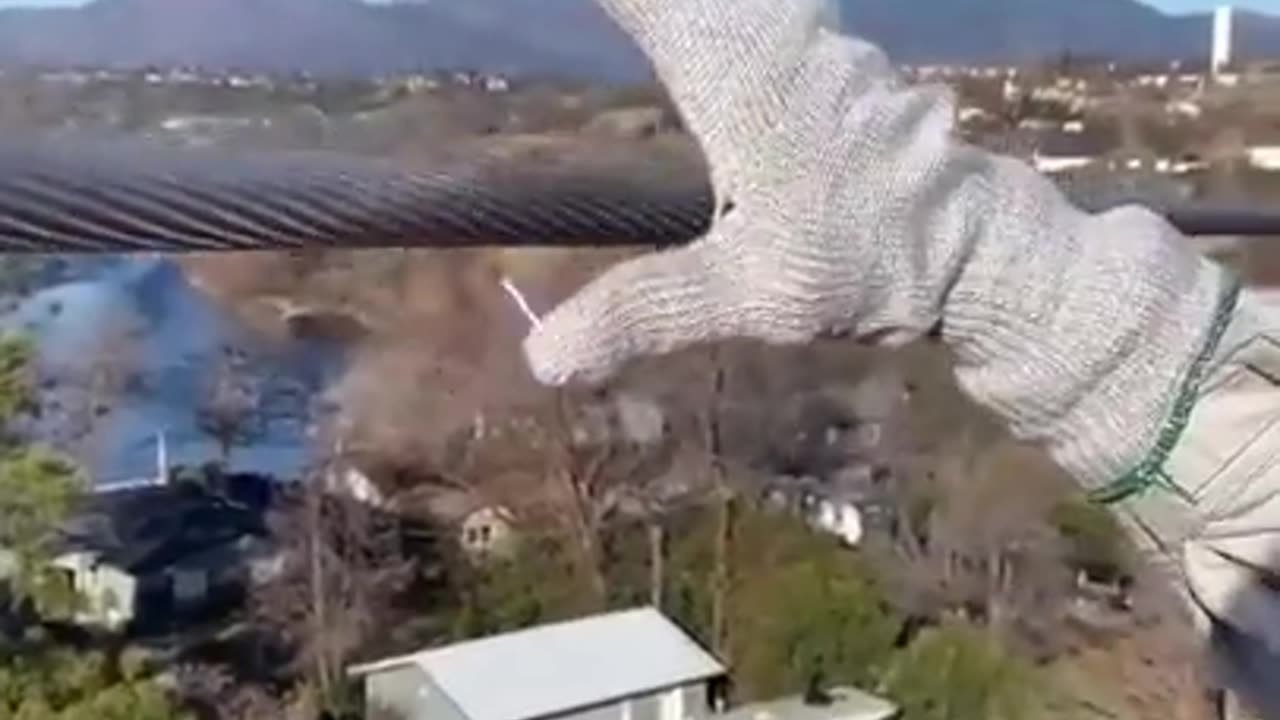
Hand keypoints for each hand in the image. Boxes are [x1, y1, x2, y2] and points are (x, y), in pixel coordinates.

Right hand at [524, 0, 1231, 494]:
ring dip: (672, 10)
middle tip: (588, 18)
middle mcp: (770, 26)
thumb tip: (542, 358)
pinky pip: (757, 10)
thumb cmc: (867, 258)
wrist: (982, 249)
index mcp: (735, 64)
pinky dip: (708, 18)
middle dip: (639, 3)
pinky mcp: (829, 55)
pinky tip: (697, 33)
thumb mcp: (750, 294)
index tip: (523, 5)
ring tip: (631, 24)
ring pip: (732, 1)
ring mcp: (808, 33)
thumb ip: (645, 311)